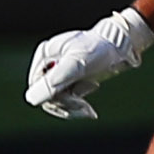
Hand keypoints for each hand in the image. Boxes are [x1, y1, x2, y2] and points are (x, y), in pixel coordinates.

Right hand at [23, 6, 151, 119]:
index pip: (37, 87)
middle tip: (86, 108)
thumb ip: (54, 82)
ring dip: (73, 105)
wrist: (122, 45)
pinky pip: (66, 98)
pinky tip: (90, 103)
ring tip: (89, 108)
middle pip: (46, 95)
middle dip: (67, 104)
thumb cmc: (100, 49)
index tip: (75, 99)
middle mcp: (48, 62)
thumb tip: (31, 99)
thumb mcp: (77, 66)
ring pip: (56, 100)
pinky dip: (77, 103)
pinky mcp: (69, 79)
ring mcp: (58, 71)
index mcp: (45, 54)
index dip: (54, 98)